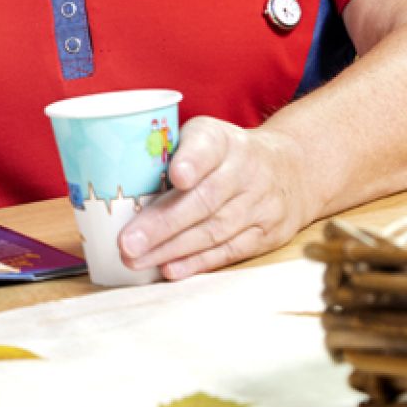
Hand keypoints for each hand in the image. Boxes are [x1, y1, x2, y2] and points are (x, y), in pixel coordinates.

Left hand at [119, 117, 316, 280]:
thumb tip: (112, 176)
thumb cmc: (226, 154)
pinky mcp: (268, 232)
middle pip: (204, 200)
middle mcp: (246, 169)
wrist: (294, 169)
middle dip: (163, 224)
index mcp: (223, 140)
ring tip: (136, 259)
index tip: (177, 176)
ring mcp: (261, 203)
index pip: (207, 146)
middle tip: (128, 242)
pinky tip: (170, 269)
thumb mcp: (203, 136)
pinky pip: (229, 250)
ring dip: (171, 249)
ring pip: (213, 230)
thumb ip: (167, 151)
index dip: (192, 161)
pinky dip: (198, 262)